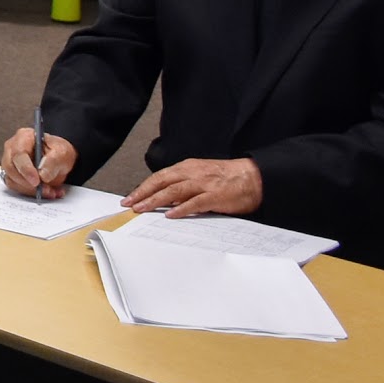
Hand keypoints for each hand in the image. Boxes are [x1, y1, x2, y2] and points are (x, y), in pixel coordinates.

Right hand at [2, 127, 77, 197]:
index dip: (26, 169)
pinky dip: (30, 193)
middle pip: (10, 167)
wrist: (59, 159)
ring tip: (50, 191)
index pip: (18, 153)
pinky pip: (16, 187)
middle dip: (27, 183)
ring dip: (30, 190)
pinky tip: (46, 192)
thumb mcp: (62, 152)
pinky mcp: (12, 175)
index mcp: (24, 137)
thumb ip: (53, 161)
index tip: (37, 181)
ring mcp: (10, 162)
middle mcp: (13, 148)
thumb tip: (43, 175)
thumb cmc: (58, 152)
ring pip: (11, 180)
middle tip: (44, 189)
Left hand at [122, 155, 263, 218]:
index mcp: (188, 167)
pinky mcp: (215, 196)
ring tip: (142, 209)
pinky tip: (170, 215)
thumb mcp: (201, 175)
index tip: (130, 197)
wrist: (254, 177)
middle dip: (143, 193)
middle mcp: (192, 173)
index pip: (160, 176)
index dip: (143, 187)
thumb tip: (165, 199)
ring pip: (174, 191)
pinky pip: (195, 202)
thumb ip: (184, 185)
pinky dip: (181, 209)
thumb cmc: (227, 178)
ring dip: (156, 200)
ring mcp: (204, 184)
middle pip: (162, 181)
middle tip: (129, 204)